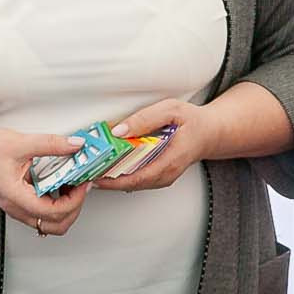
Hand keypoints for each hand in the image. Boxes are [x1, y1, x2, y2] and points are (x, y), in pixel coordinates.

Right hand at [0, 127, 90, 235]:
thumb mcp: (19, 143)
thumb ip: (50, 144)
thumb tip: (76, 145)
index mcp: (16, 197)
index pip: (52, 212)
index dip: (74, 200)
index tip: (82, 183)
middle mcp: (18, 208)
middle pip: (56, 225)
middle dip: (75, 207)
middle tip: (81, 185)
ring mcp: (19, 208)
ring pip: (51, 223)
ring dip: (67, 207)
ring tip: (72, 184)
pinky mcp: (21, 203)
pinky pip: (44, 213)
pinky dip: (57, 202)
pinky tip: (60, 183)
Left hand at [94, 98, 210, 191]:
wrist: (209, 133)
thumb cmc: (192, 121)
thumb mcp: (170, 110)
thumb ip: (145, 119)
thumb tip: (119, 131)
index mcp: (170, 161)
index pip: (136, 176)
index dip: (113, 178)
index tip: (93, 173)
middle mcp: (165, 175)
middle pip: (130, 183)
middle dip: (106, 178)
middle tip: (84, 170)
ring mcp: (162, 178)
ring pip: (131, 183)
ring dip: (111, 177)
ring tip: (90, 167)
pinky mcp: (158, 177)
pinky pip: (136, 179)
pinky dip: (120, 174)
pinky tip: (106, 165)